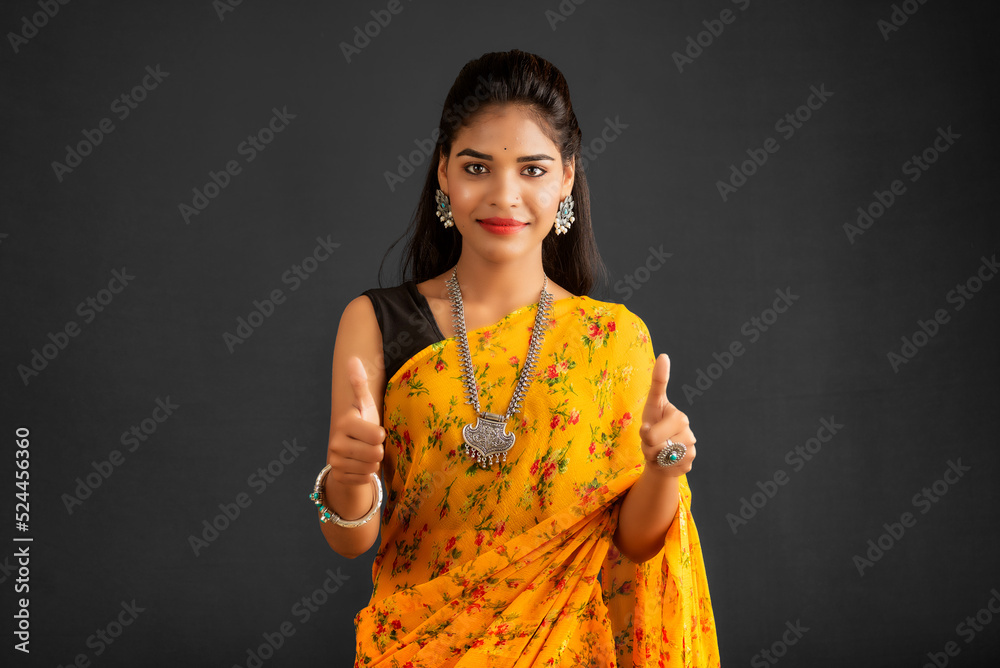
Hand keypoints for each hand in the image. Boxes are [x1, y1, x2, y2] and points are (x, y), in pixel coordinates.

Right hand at [327, 356, 385, 485]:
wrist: (348, 451)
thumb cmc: (363, 424)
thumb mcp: (365, 405)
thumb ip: (360, 384)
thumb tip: (353, 358)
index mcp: (345, 422)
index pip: (377, 436)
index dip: (381, 435)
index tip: (373, 430)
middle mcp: (336, 442)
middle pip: (376, 453)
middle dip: (378, 450)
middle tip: (370, 444)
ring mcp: (335, 460)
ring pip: (371, 467)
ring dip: (373, 462)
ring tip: (366, 453)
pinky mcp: (338, 476)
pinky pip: (365, 479)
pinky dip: (367, 474)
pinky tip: (360, 465)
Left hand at [639, 353, 696, 476]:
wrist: (662, 454)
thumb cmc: (654, 425)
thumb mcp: (651, 405)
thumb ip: (656, 388)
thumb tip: (664, 356)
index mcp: (678, 416)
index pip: (656, 426)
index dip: (648, 426)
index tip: (662, 383)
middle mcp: (688, 432)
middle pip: (652, 440)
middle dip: (645, 443)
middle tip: (649, 440)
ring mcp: (691, 449)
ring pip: (658, 457)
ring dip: (652, 456)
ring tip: (657, 450)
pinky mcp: (689, 464)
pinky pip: (665, 469)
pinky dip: (660, 466)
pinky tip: (665, 460)